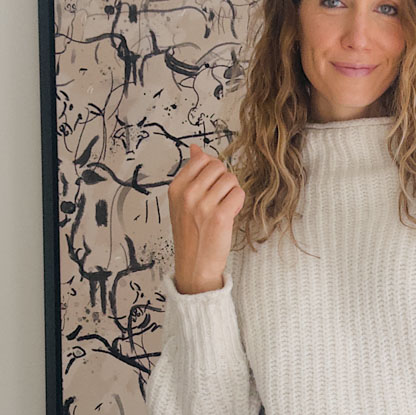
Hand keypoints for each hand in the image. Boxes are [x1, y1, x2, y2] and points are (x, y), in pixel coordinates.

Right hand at [168, 140, 246, 293]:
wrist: (194, 265)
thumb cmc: (190, 234)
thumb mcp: (182, 201)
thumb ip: (190, 174)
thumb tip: (196, 149)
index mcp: (176, 188)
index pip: (201, 159)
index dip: (212, 170)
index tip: (211, 185)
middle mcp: (188, 195)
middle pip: (218, 166)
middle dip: (224, 180)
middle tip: (219, 198)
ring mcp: (203, 205)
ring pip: (231, 179)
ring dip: (232, 192)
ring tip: (223, 207)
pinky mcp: (220, 216)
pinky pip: (238, 193)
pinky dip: (237, 203)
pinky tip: (229, 214)